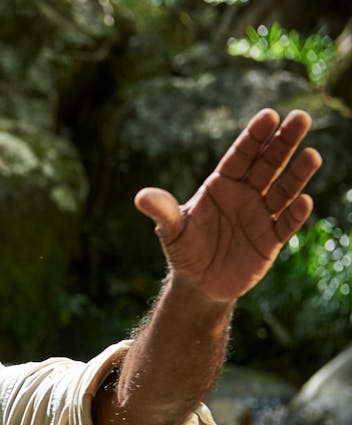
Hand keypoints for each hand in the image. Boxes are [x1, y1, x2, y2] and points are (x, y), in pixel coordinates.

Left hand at [135, 108, 320, 303]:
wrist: (198, 283)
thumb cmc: (184, 249)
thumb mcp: (170, 230)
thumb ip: (162, 211)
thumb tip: (141, 197)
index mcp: (222, 184)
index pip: (241, 155)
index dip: (254, 137)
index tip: (269, 115)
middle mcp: (246, 194)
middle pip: (269, 164)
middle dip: (284, 142)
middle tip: (301, 117)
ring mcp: (261, 216)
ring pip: (284, 190)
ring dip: (297, 174)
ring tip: (312, 155)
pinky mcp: (271, 241)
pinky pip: (286, 224)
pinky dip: (295, 214)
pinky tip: (304, 201)